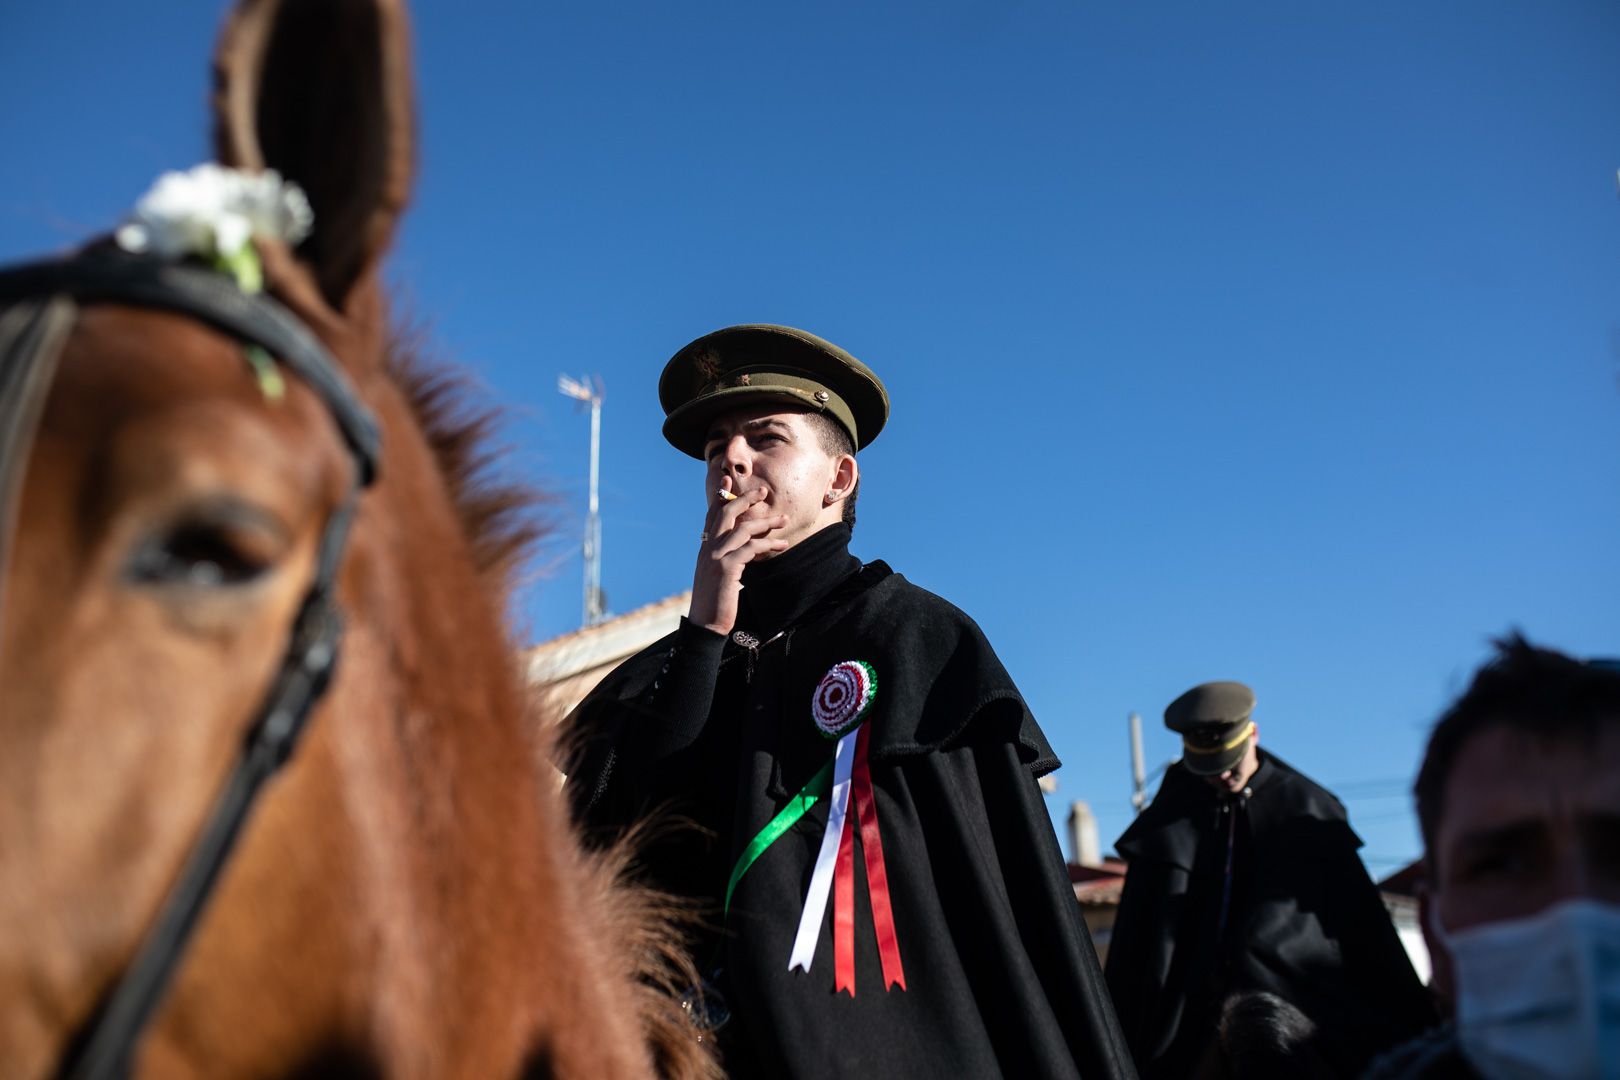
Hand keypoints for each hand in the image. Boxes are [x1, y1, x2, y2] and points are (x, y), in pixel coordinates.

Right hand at [688, 479, 787, 635]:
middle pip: (725, 513)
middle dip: (744, 498)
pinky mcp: (726, 569)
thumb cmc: (715, 601)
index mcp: (705, 548)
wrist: (705, 624)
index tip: (728, 479)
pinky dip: (767, 544)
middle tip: (762, 490)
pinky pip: (750, 549)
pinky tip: (781, 545)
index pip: (712, 515)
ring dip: (766, 522)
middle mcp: (707, 548)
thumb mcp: (718, 574)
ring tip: (784, 520)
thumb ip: (726, 558)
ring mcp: (715, 557)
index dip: (721, 496)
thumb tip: (742, 549)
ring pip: (742, 529)